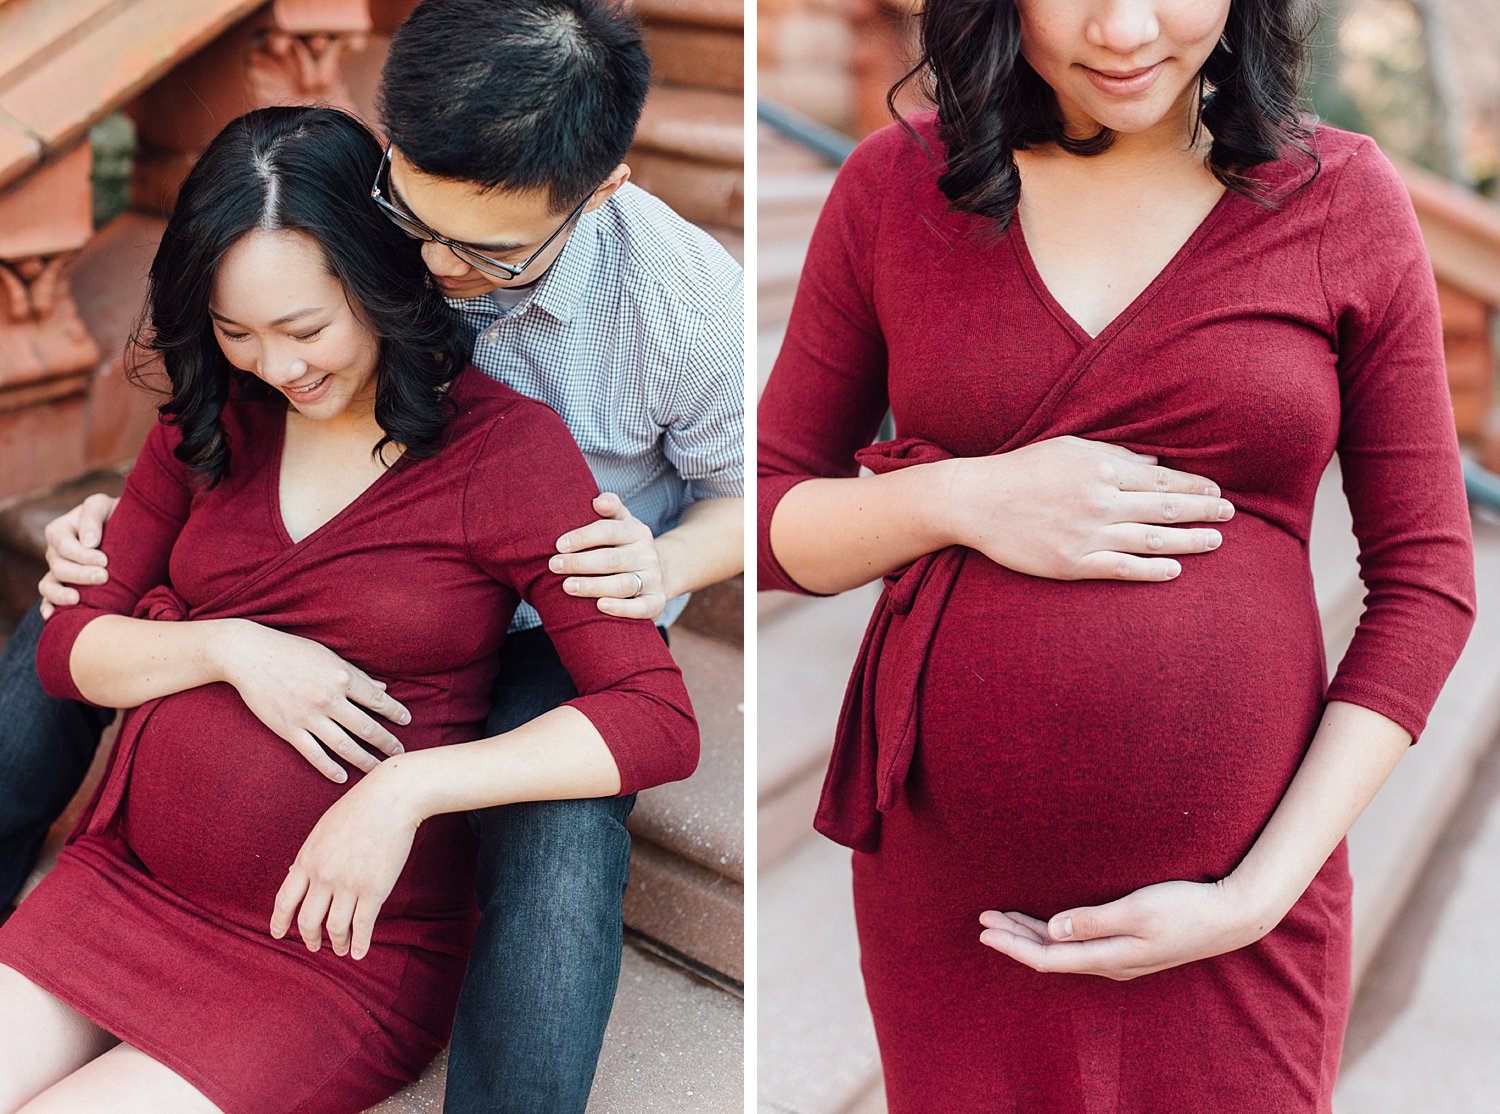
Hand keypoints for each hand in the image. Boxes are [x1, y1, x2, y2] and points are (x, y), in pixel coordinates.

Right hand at [38, 494, 118, 617]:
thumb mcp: (103, 505)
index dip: (82, 555)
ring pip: (49, 585)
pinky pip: (49, 599)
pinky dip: (49, 607)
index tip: (105, 560)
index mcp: (59, 530)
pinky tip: (52, 616)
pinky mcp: (64, 586)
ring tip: (77, 600)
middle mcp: (54, 552)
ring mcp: (57, 571)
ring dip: (60, 595)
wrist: (128, 530)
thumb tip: (89, 542)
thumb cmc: (115, 514)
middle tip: (104, 577)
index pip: (64, 545)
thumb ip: (92, 517)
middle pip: (58, 567)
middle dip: (80, 574)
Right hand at [217, 621, 410, 782]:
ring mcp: (308, 716)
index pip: (377, 701)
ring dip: (365, 760)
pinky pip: (314, 754)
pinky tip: (342, 777)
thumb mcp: (329, 656)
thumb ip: (357, 675)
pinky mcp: (289, 729)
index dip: (395, 713)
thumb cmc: (292, 651)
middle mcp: (329, 699)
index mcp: (342, 677)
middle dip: (386, 742)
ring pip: (344, 746)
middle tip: (400, 752)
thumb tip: (383, 690)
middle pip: (366, 728)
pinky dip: (329, 768)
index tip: (407, 721)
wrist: (250, 655)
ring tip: (379, 769)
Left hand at [271, 764, 418, 959]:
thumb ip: (310, 855)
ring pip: (335, 927)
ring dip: (337, 943)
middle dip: (309, 938)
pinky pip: (363, 925)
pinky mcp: (374, 889)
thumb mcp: (323, 830)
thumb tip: (297, 874)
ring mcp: (349, 884)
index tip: (278, 934)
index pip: (285, 900)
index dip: (280, 922)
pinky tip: (359, 951)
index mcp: (307, 860)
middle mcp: (323, 876)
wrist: (391, 798)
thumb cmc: (358, 808)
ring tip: (341, 949)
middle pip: (308, 920)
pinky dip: (360, 943)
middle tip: (314, 946)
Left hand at [550, 492, 666, 619]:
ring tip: (567, 586)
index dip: (583, 537)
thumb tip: (597, 501)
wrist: (658, 572)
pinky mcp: (656, 602)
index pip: (608, 531)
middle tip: (554, 566)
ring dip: (593, 586)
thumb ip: (611, 506)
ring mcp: (652, 579)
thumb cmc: (626, 546)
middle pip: (612, 559)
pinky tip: (599, 606)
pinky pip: (640, 608)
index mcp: (637, 532)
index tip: (559, 545)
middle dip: (580, 563)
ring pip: (622, 584)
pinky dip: (621, 608)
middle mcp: (647, 555)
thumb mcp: (622, 522)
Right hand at [944, 437, 1234, 581]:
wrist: (976, 501)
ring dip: (1188, 540)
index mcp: (1102, 469)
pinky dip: (1152, 570)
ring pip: (1152, 539)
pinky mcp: (1073, 562)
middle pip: (1165, 507)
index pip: (1161, 478)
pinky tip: (1176, 570)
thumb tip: (1156, 463)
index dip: (1194, 485)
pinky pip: (1122, 568)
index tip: (1217, 490)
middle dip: (1203, 510)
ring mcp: (1088, 534)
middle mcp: (1101, 501)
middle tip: (1230, 514)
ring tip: (1216, 540)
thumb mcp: (1070, 448)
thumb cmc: (1023, 470)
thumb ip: (1115, 455)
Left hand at [977, 877, 1272, 980]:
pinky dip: (1054, 932)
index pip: (1047, 958)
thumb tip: (1052, 929)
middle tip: (983, 919)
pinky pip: (1078, 943)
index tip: (984, 929)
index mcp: (1108, 957)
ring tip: (1003, 918)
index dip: (1012, 945)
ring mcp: (1120, 956)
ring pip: (1063, 949)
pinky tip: (1045, 923)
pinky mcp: (1129, 946)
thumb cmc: (1185, 909)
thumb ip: (1093, 921)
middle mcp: (1110, 962)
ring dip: (1031, 934)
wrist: (1231, 917)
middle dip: (1014, 938)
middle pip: (1050, 955)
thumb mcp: (1137, 910)